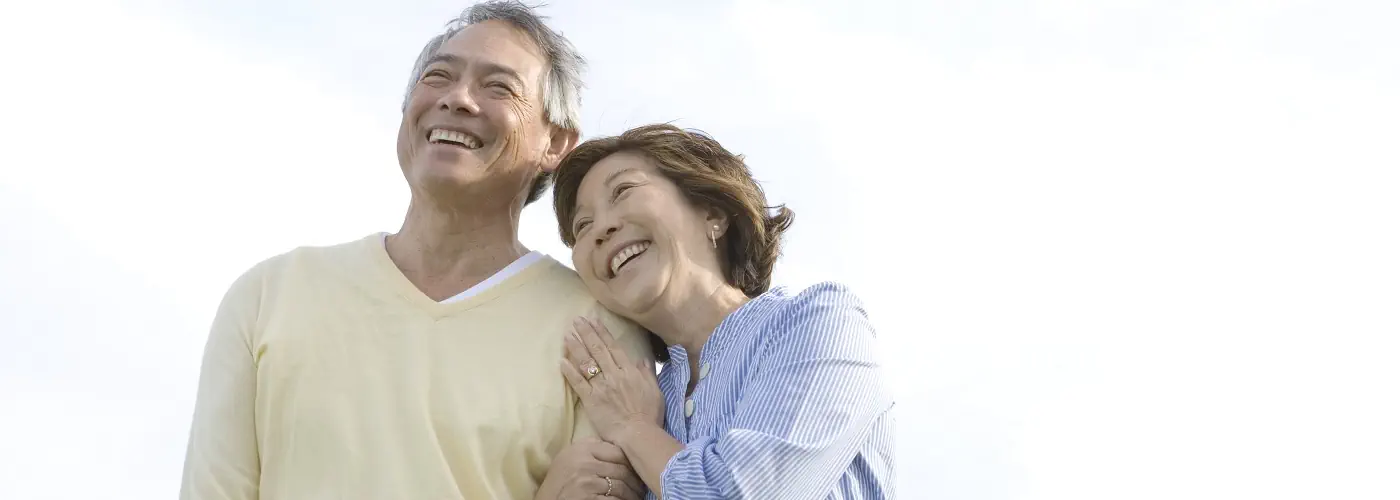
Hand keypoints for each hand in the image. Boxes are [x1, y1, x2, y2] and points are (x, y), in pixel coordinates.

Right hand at [542, 437, 644, 499]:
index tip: (639, 470)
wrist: (548, 499)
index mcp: (583, 448)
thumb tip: (623, 445)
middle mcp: (584, 462)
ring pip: (621, 487)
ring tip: (637, 497)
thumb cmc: (561, 478)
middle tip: (642, 488)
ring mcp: (586, 481)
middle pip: (623, 470)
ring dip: (633, 495)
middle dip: (636, 482)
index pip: (619, 452)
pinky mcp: (587, 497)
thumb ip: (593, 447)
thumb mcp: (573, 455)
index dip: (632, 463)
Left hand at [560, 317, 664, 444]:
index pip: (613, 347)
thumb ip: (647, 373)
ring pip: (587, 363)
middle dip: (586, 333)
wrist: (638, 434)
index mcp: (630, 371)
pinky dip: (570, 372)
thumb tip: (641, 359)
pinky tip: (561, 361)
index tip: (593, 320)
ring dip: (576, 348)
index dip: (602, 333)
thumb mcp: (655, 390)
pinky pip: (578, 383)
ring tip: (567, 335)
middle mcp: (614, 375)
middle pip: (598, 350)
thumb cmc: (649, 415)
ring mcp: (601, 387)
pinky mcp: (591, 400)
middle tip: (576, 320)